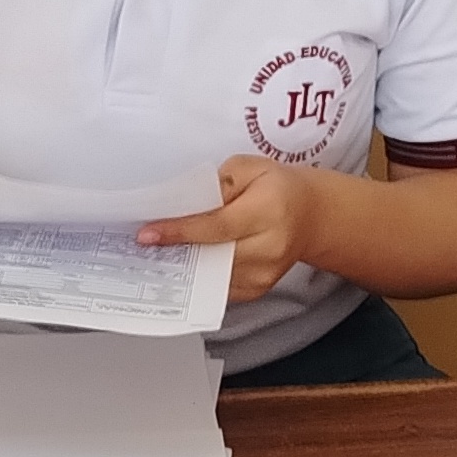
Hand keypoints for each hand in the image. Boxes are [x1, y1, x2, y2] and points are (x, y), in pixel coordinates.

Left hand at [140, 156, 330, 307]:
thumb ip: (218, 183)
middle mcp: (270, 246)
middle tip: (145, 244)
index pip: (217, 226)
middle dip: (176, 249)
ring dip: (184, 264)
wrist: (311, 216)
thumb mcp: (250, 168)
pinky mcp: (258, 289)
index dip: (180, 231)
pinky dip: (198, 274)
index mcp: (270, 210)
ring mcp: (265, 273)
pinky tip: (185, 260)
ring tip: (160, 251)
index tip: (149, 234)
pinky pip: (218, 286)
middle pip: (212, 254)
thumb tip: (188, 205)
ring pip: (211, 274)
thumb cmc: (279, 188)